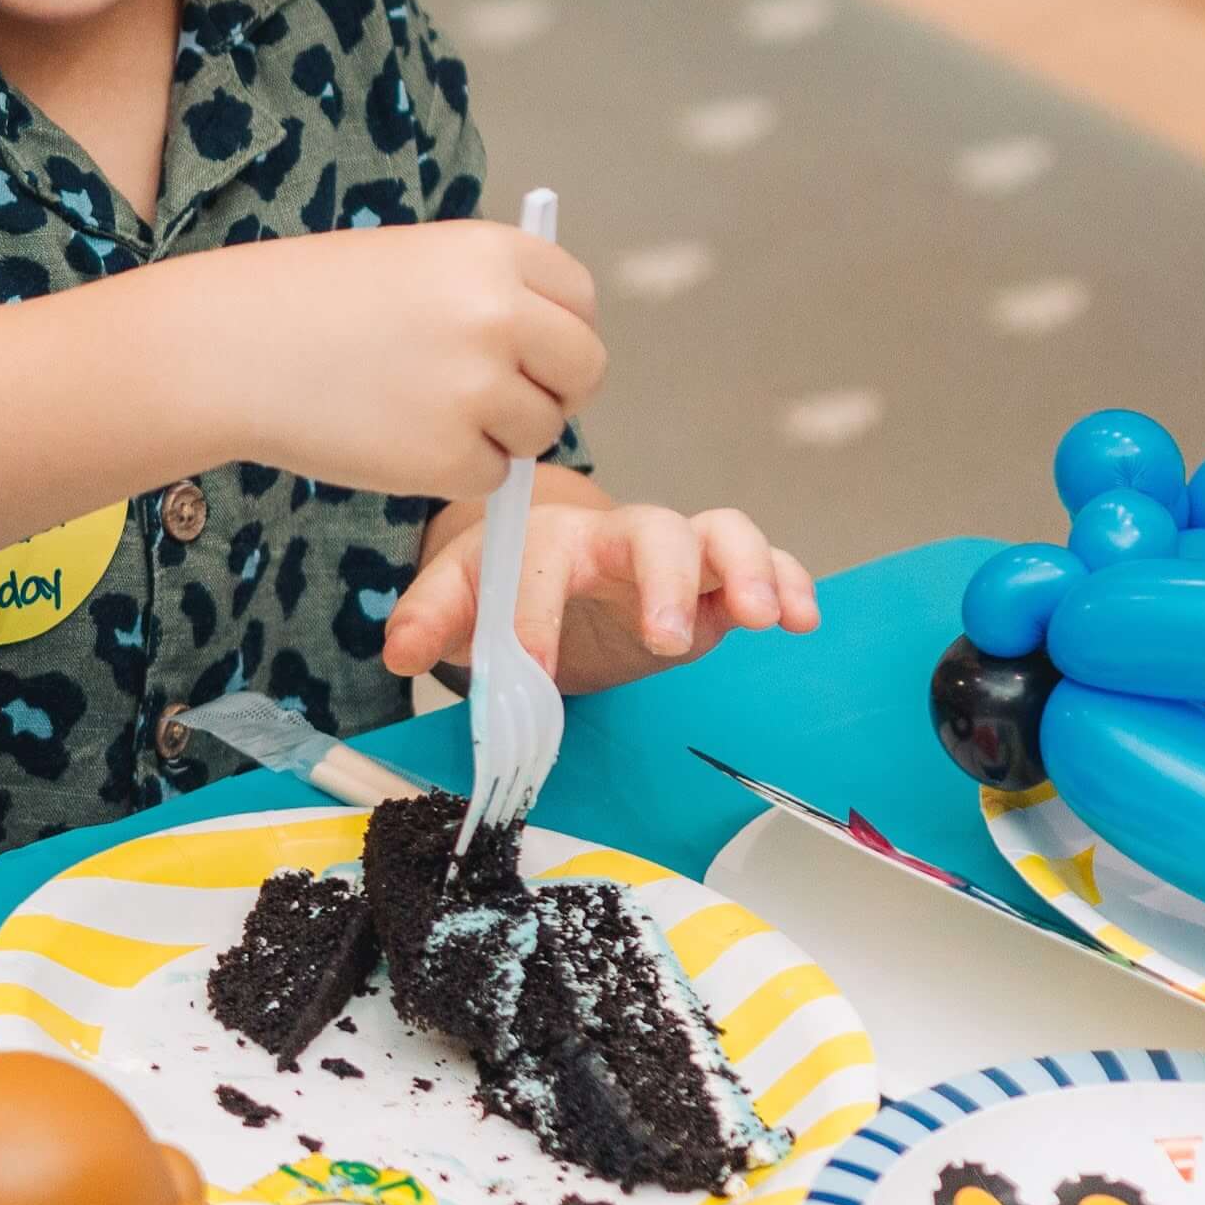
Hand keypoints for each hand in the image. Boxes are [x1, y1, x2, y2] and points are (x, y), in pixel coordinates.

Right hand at [191, 220, 598, 501]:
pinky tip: (395, 441)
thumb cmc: (303, 302)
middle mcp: (498, 314)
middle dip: (551, 390)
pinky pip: (491, 477)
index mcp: (490, 252)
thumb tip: (550, 347)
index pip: (580, 299)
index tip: (532, 351)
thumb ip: (485, 292)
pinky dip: (453, 471)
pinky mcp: (448, 456)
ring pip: (540, 430)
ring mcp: (477, 389)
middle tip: (497, 400)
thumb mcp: (408, 262)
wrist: (223, 349)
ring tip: (419, 414)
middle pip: (582, 369)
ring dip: (497, 435)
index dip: (560, 330)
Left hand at [385, 496, 818, 693]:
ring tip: (762, 618)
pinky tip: (802, 620)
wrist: (554, 576)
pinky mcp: (716, 580)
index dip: (536, 613)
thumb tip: (401, 653)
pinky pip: (766, 561)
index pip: (543, 560)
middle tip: (665, 641)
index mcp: (547, 538)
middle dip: (662, 579)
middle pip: (651, 529)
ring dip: (745, 568)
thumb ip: (432, 618)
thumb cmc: (510, 579)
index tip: (535, 674)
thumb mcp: (463, 596)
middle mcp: (617, 536)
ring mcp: (674, 554)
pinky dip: (790, 580)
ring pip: (720, 531)